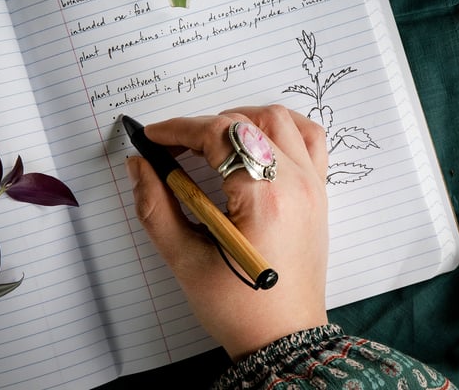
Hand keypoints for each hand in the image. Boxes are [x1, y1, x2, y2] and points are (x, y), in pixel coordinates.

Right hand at [125, 105, 328, 360]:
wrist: (283, 337)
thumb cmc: (240, 308)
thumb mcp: (185, 260)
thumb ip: (156, 207)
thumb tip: (139, 165)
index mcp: (264, 199)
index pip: (218, 135)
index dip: (178, 129)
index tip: (153, 138)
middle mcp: (295, 183)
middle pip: (246, 123)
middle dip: (203, 127)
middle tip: (173, 150)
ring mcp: (313, 185)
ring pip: (280, 120)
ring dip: (242, 120)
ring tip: (212, 144)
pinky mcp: (319, 192)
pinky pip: (309, 139)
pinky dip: (282, 128)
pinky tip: (257, 142)